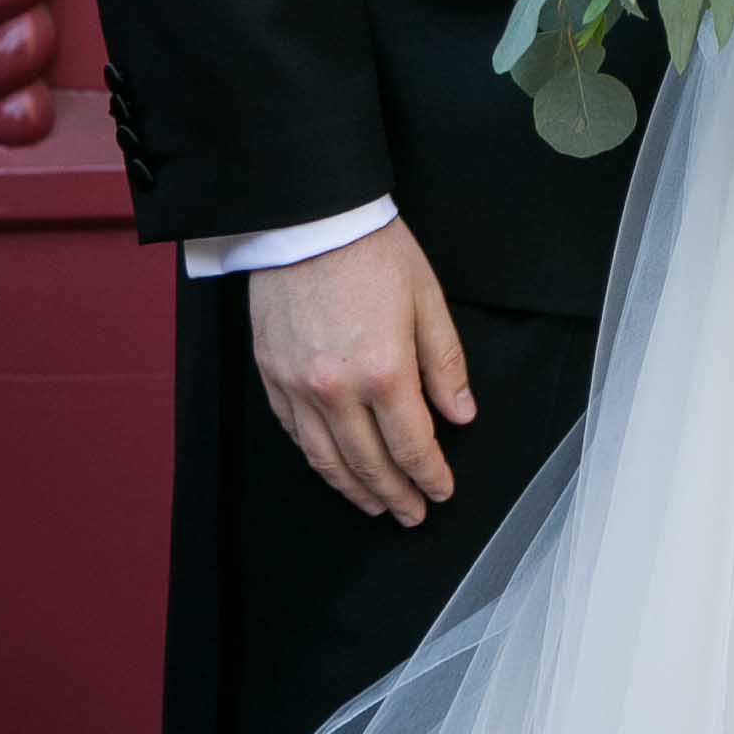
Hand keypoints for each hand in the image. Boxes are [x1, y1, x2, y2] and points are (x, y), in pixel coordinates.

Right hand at [247, 217, 475, 525]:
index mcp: (384, 370)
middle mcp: (336, 390)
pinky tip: (334, 466)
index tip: (441, 492)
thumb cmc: (373, 251)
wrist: (309, 220)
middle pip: (369, 463)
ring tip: (376, 504)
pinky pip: (295, 435)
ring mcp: (298, 387)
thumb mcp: (427, 298)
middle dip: (396, 495)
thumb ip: (444, 363)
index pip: (412, 445)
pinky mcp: (272, 377)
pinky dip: (318, 459)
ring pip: (327, 459)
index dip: (429, 476)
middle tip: (412, 513)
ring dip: (355, 490)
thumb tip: (461, 415)